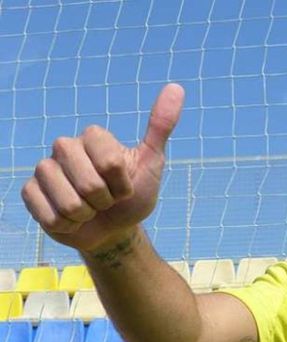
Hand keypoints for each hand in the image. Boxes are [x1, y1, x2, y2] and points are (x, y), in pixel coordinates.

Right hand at [21, 83, 184, 251]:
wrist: (115, 228)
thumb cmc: (133, 195)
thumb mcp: (152, 162)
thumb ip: (160, 126)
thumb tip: (176, 88)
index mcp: (93, 137)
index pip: (110, 163)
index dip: (122, 185)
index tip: (125, 186)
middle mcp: (64, 147)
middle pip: (89, 184)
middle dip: (105, 201)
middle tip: (107, 200)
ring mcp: (44, 169)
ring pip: (69, 204)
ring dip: (87, 216)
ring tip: (90, 209)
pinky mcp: (30, 193)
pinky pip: (50, 216)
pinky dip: (68, 226)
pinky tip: (71, 219)